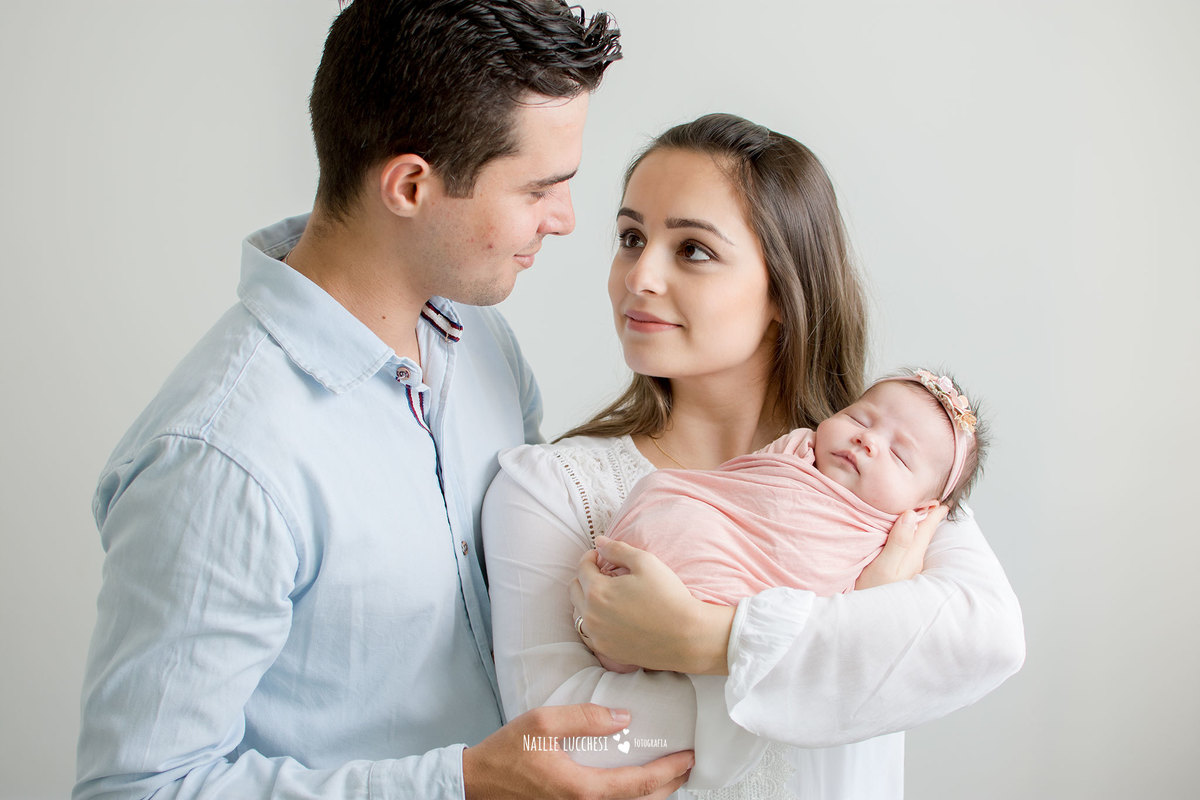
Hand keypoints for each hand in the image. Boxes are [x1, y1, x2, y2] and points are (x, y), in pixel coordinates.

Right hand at [462, 703, 693, 799]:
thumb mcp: (543, 723)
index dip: (668, 771)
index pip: (639, 783)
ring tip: (668, 777)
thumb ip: (585, 718)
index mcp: (582, 789)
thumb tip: (623, 718)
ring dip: (651, 796)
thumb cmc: (506, 753)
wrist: (477, 783)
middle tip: (687, 768)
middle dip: (669, 786)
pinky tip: (633, 787)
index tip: (688, 757)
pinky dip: (629, 799)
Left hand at [571, 537, 734, 674]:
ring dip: (587, 599)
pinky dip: (593, 620)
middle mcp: (591, 616)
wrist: (687, 637)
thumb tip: (599, 542)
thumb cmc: (668, 597)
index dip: (591, 557)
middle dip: (586, 577)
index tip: (602, 555)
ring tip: (608, 594)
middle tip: (605, 573)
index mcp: (597, 591)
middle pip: (574, 590)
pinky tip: (610, 616)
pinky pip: (588, 632)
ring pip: (578, 612)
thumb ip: (617, 549)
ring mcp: (597, 636)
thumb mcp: (645, 562)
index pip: (582, 568)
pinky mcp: (606, 651)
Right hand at [855, 505, 946, 589]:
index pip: (927, 529)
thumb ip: (899, 540)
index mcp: (912, 555)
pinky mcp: (895, 573)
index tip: (941, 498)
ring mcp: (905, 568)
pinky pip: (904, 549)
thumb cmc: (875, 593)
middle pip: (923, 534)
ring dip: (917, 527)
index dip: (934, 513)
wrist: (869, 620)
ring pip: (914, 541)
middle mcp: (912, 561)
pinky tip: (900, 537)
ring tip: (918, 515)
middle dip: (928, 518)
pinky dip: (904, 537)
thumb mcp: (886, 566)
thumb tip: (911, 514)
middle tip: (932, 502)